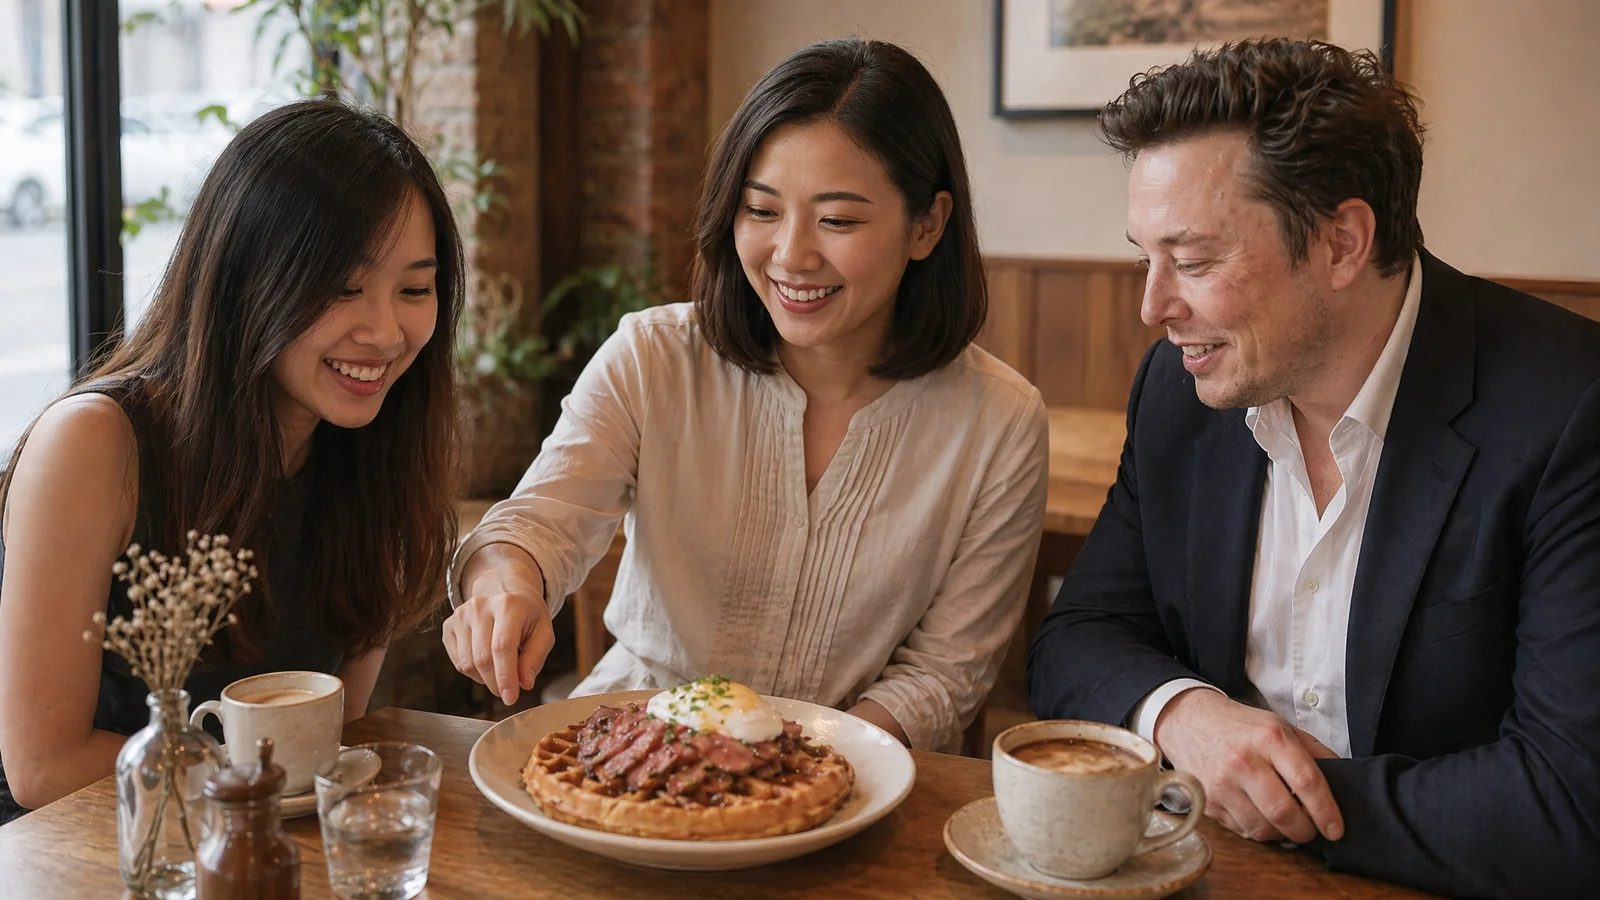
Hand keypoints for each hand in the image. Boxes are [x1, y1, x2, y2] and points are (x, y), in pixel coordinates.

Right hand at [441, 544, 554, 705]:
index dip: (505, 677)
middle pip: (482, 659)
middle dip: (496, 683)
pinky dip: (473, 672)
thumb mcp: (543, 631)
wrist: (503, 589)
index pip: (502, 647)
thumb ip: (536, 657)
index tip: (511, 698)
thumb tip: (524, 683)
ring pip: (468, 664)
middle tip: (508, 691)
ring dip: (485, 678)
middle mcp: (480, 607)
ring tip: (500, 670)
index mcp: (508, 605)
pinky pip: (458, 662)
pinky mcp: (449, 625)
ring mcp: (461, 615)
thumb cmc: (526, 614)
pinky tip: (486, 661)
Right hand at [1153, 688, 1343, 844]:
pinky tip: (1260, 816)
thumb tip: (1344, 780)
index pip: (1307, 782)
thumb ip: (1314, 752)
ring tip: (1285, 823)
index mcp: (1269, 738)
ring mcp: (1221, 783)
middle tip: (1311, 831)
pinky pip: (1241, 830)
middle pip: (1284, 813)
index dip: (1326, 811)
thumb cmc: (1239, 726)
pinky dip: (1257, 830)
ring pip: (1262, 829)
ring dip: (1280, 834)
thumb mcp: (1280, 726)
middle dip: (1305, 831)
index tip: (1336, 829)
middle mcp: (1244, 760)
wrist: (1187, 721)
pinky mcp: (1207, 801)